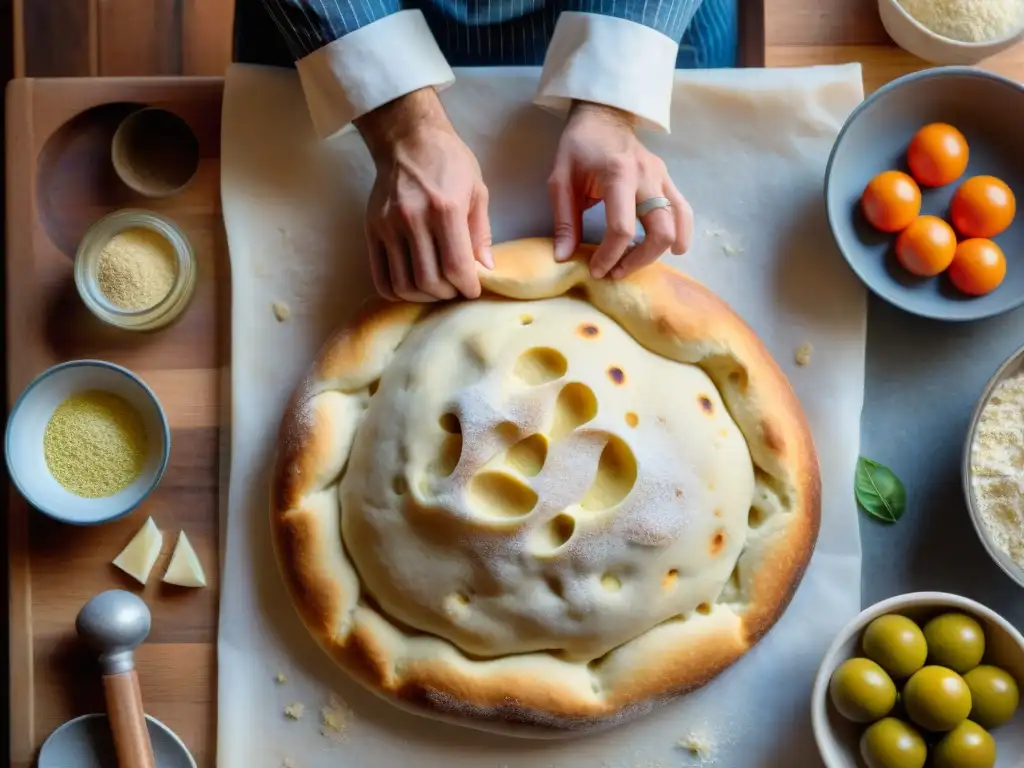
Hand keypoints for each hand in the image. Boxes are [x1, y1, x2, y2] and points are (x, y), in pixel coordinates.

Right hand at [356, 88, 492, 301]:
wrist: (408, 138)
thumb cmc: (449, 162)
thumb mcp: (477, 190)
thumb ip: (481, 232)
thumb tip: (486, 268)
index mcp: (445, 209)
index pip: (456, 267)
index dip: (467, 287)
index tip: (472, 290)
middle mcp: (414, 219)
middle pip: (429, 281)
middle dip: (447, 294)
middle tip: (455, 288)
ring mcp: (389, 226)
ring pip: (404, 284)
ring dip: (423, 297)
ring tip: (435, 289)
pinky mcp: (372, 230)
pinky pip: (380, 276)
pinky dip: (397, 291)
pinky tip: (411, 287)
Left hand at [548, 101, 693, 279]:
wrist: (603, 116)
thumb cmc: (579, 147)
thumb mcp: (560, 181)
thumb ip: (564, 221)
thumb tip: (563, 257)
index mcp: (618, 174)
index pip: (622, 228)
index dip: (610, 256)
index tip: (596, 270)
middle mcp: (647, 176)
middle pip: (661, 230)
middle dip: (639, 259)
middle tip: (616, 272)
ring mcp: (662, 177)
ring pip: (678, 223)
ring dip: (660, 251)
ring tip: (636, 263)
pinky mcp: (668, 180)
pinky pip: (682, 212)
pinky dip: (677, 234)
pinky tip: (664, 249)